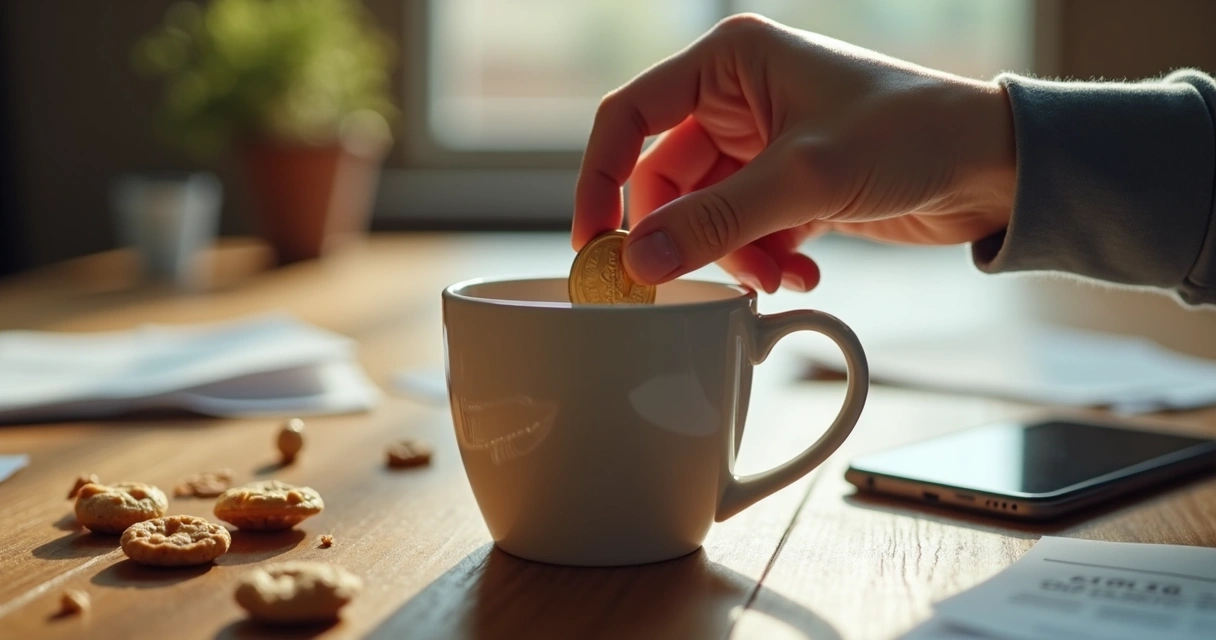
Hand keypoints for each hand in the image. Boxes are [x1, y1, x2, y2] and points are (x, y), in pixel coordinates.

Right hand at [572, 14, 1015, 291]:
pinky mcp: (789, 185)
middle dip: (684, 234)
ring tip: (775, 275)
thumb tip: (636, 260)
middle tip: (682, 281)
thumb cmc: (913, 136)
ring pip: (704, 213)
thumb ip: (714, 222)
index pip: (629, 116)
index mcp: (730, 63)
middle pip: (664, 177)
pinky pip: (743, 231)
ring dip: (731, 255)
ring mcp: (764, 144)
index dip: (599, 178)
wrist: (995, 167)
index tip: (592, 241)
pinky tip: (802, 270)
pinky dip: (762, 258)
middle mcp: (739, 98)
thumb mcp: (805, 178)